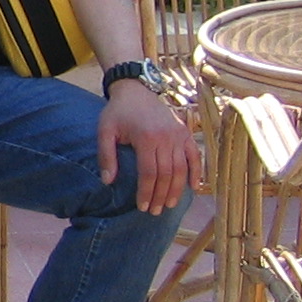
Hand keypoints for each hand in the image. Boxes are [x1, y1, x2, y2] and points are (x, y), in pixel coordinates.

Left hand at [98, 78, 199, 212]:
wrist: (135, 89)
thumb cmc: (118, 112)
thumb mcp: (105, 131)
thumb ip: (106, 156)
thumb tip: (107, 181)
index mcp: (146, 138)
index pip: (149, 173)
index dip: (147, 192)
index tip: (142, 207)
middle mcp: (166, 137)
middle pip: (166, 174)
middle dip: (161, 195)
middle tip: (155, 211)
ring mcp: (179, 134)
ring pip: (182, 168)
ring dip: (177, 189)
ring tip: (169, 205)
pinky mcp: (186, 132)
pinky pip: (195, 155)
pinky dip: (197, 171)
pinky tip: (194, 187)